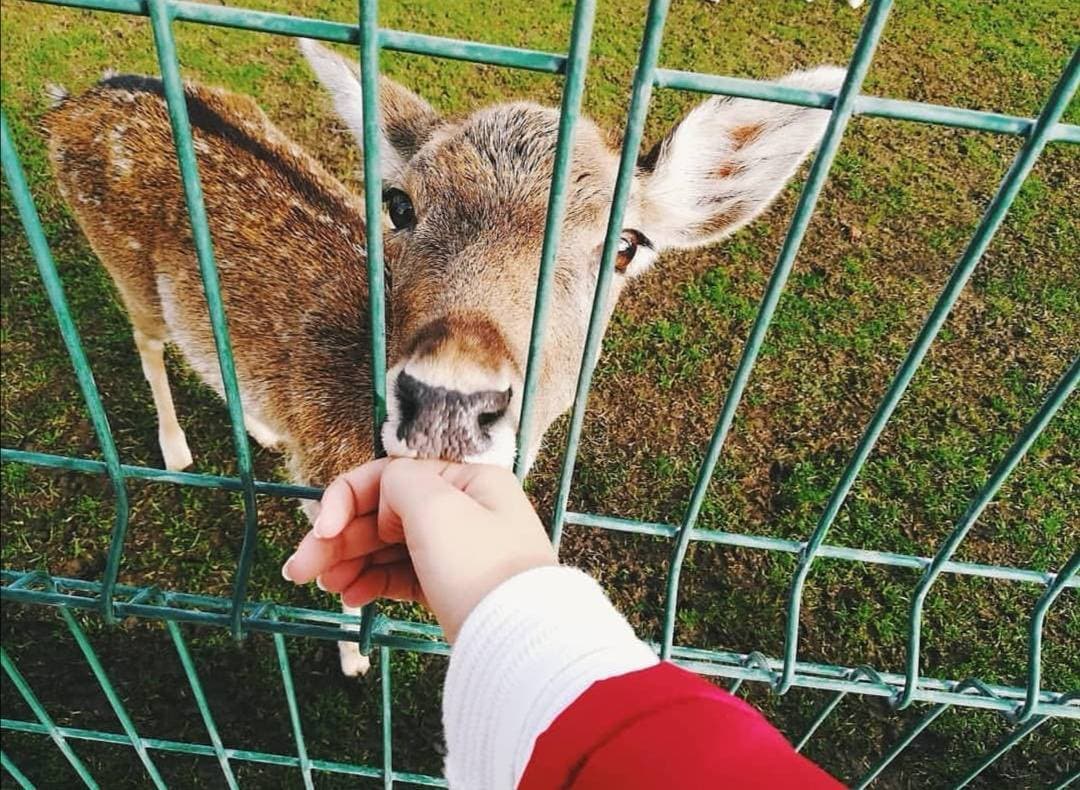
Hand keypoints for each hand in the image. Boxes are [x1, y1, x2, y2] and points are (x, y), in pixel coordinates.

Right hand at [282, 457, 555, 642]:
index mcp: (467, 479)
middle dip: (337, 539)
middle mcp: (464, 509)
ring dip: (349, 562)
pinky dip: (373, 582)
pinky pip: (402, 575)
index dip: (346, 498)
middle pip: (384, 514)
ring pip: (388, 547)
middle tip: (297, 570)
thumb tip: (385, 488)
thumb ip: (400, 482)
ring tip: (321, 587)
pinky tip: (350, 598)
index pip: (391, 476)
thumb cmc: (481, 567)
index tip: (320, 530)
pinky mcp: (451, 587)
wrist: (520, 642)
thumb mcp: (437, 507)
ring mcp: (457, 550)